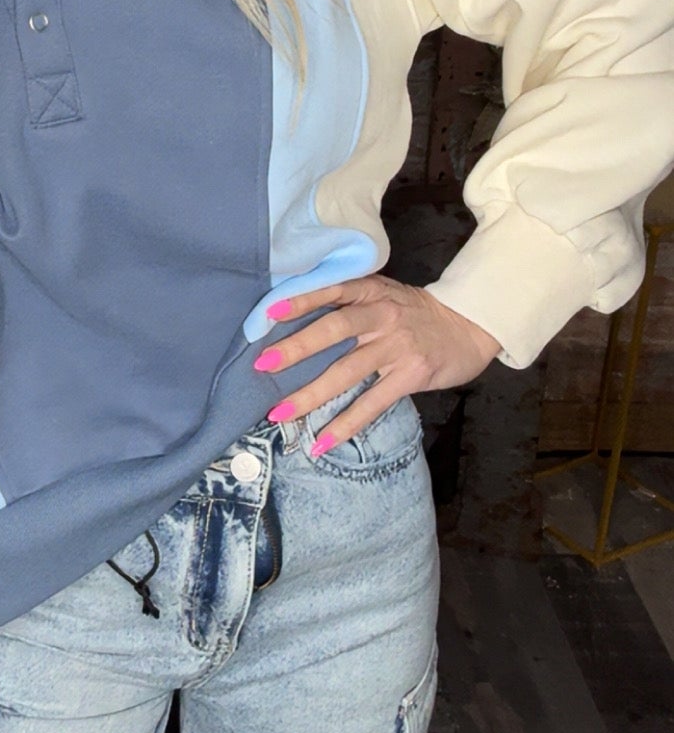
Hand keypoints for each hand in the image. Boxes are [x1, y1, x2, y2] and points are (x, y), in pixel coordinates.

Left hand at [255, 274, 502, 454]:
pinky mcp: (410, 375)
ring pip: (347, 372)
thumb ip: (351, 302)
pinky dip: (345, 424)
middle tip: (263, 365)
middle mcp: (382, 315)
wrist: (469, 326)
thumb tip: (298, 320)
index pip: (332, 290)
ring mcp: (397, 346)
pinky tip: (322, 441)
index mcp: (372, 292)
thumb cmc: (416, 312)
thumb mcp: (386, 294)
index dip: (301, 300)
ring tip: (280, 413)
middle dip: (297, 348)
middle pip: (334, 330)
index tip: (269, 312)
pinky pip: (371, 403)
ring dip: (310, 395)